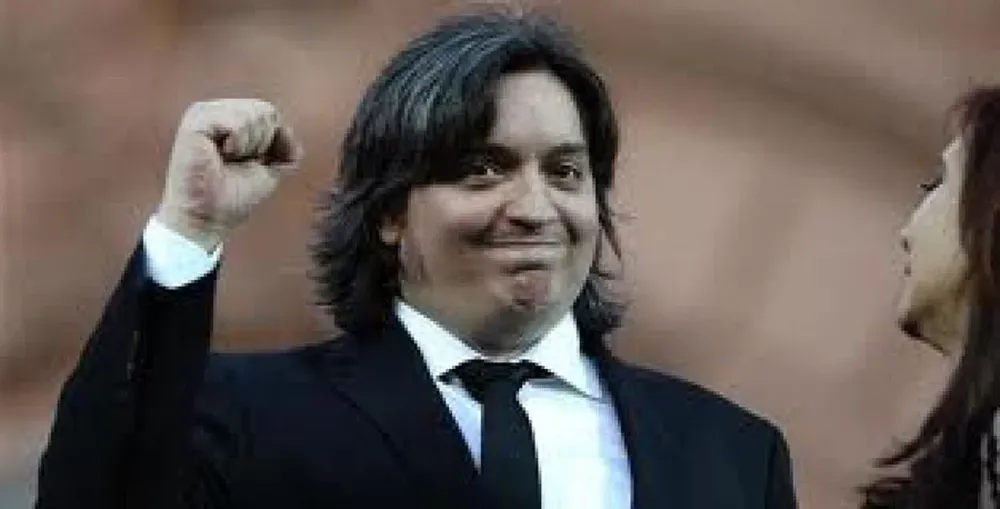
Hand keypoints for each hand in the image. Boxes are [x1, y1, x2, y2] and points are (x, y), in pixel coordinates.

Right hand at [156, 99, 301, 251]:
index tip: (253, 164)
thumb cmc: (233, 196)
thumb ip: (284, 147)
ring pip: (254, 114)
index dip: (273, 143)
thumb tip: (286, 130)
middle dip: (262, 144)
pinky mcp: (196, 121)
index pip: (270, 114)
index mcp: (231, 118)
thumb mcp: (270, 168)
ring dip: (249, 146)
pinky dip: (238, 144)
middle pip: (266, 111)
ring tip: (227, 160)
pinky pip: (237, 122)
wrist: (208, 218)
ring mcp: (206, 113)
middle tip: (237, 163)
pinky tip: (220, 155)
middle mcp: (218, 111)